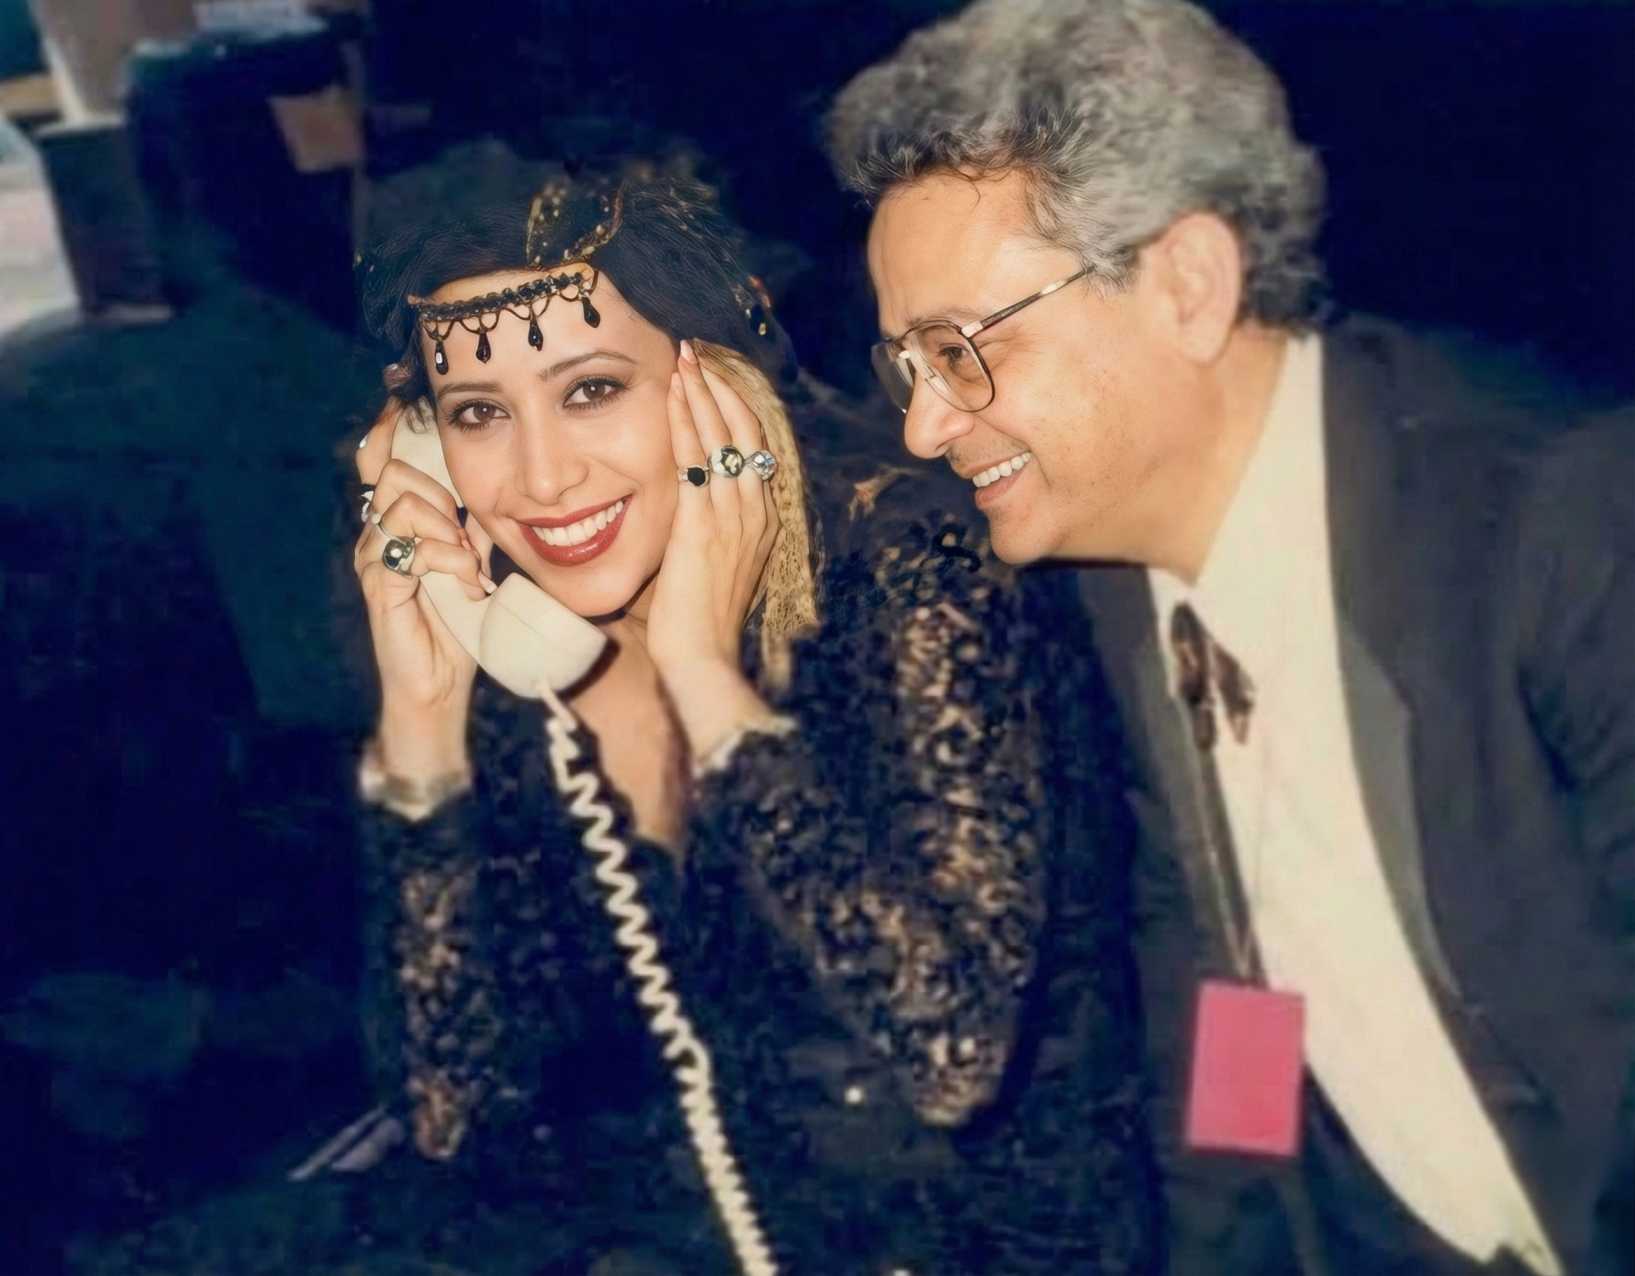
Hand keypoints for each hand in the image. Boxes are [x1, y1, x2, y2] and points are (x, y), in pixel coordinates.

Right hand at [354, 398, 490, 773]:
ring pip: (401, 505)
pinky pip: (410, 549)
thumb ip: (475, 528)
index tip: (403, 407)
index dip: (390, 431)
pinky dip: (447, 560)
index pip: (384, 462)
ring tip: (470, 566)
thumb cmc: (456, 626)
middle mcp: (379, 534)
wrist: (440, 685)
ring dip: (448, 531)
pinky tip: (467, 582)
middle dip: (440, 494)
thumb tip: (494, 496)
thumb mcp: (474, 565)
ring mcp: (374, 558)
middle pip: (393, 472)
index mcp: (399, 523)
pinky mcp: (380, 586)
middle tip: (467, 538)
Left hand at [647, 341, 780, 678]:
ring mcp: (732, 517)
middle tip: (697, 353)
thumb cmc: (701, 625)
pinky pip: (695, 459)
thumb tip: (695, 512)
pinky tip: (671, 395)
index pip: (756, 449)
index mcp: (764, 522)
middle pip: (745, 432)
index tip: (714, 380)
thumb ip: (713, 534)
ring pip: (722, 437)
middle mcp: (755, 512)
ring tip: (684, 358)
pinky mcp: (702, 525)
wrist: (702, 659)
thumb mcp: (717, 570)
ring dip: (701, 393)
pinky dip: (684, 421)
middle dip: (720, 388)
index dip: (736, 409)